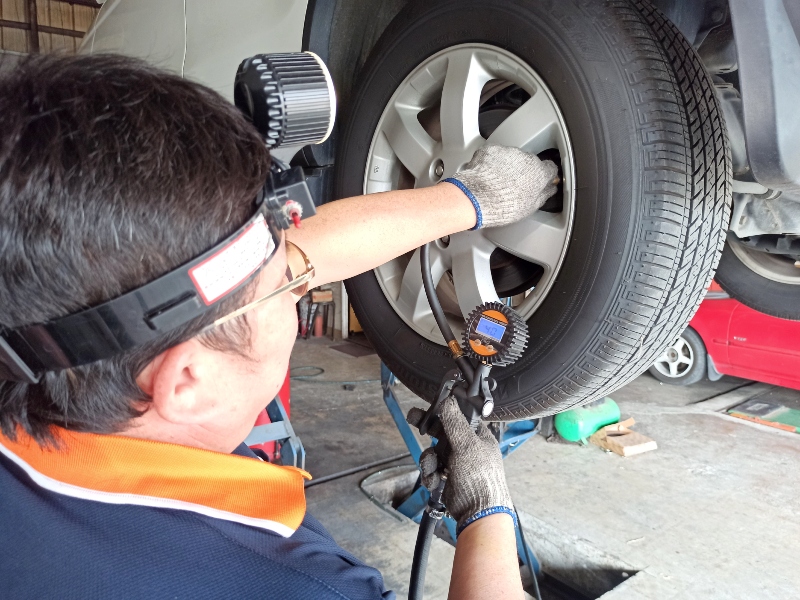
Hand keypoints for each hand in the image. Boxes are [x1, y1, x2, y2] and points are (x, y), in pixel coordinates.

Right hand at [407, 397, 514, 533]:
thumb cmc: (479, 477)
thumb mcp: (467, 445)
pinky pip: (432, 470)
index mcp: (478, 437)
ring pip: (433, 453)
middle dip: (427, 430)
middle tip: (412, 418)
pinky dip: (431, 476)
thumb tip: (447, 400)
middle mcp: (467, 448)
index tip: (429, 406)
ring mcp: (457, 463)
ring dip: (429, 461)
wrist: (478, 513)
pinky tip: (435, 482)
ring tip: (433, 470)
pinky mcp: (448, 478)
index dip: (443, 412)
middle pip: (442, 433)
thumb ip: (454, 422)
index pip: (458, 418)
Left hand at [442, 143, 557, 228]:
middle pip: (529, 162)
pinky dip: (492, 162)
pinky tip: (487, 175)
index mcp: (539, 172)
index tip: (540, 181)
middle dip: (524, 171)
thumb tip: (550, 189)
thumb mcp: (530, 207)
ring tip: (497, 182)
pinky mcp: (491, 150)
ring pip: (512, 157)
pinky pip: (495, 154)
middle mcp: (526, 158)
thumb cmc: (503, 206)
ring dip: (508, 166)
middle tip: (513, 186)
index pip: (550, 168)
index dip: (545, 176)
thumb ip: (543, 194)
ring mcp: (508, 151)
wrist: (477, 198)